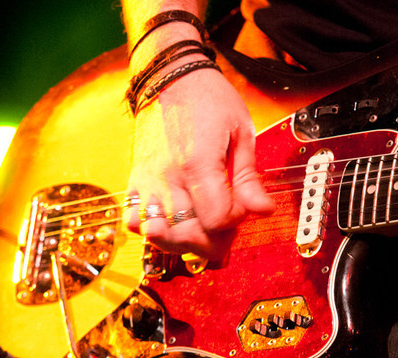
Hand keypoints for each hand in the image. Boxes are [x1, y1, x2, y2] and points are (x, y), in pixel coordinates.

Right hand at [124, 66, 273, 259]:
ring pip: (159, 235)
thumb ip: (248, 177)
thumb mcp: (241, 131)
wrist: (170, 77)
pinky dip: (152, 230)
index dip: (235, 220)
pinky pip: (134, 221)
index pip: (217, 219)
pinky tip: (172, 221)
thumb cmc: (208, 98)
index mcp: (198, 163)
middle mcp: (168, 176)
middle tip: (226, 225)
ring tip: (199, 227)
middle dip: (213, 240)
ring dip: (183, 241)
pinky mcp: (135, 181)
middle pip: (188, 235)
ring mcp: (148, 181)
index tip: (242, 205)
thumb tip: (263, 209)